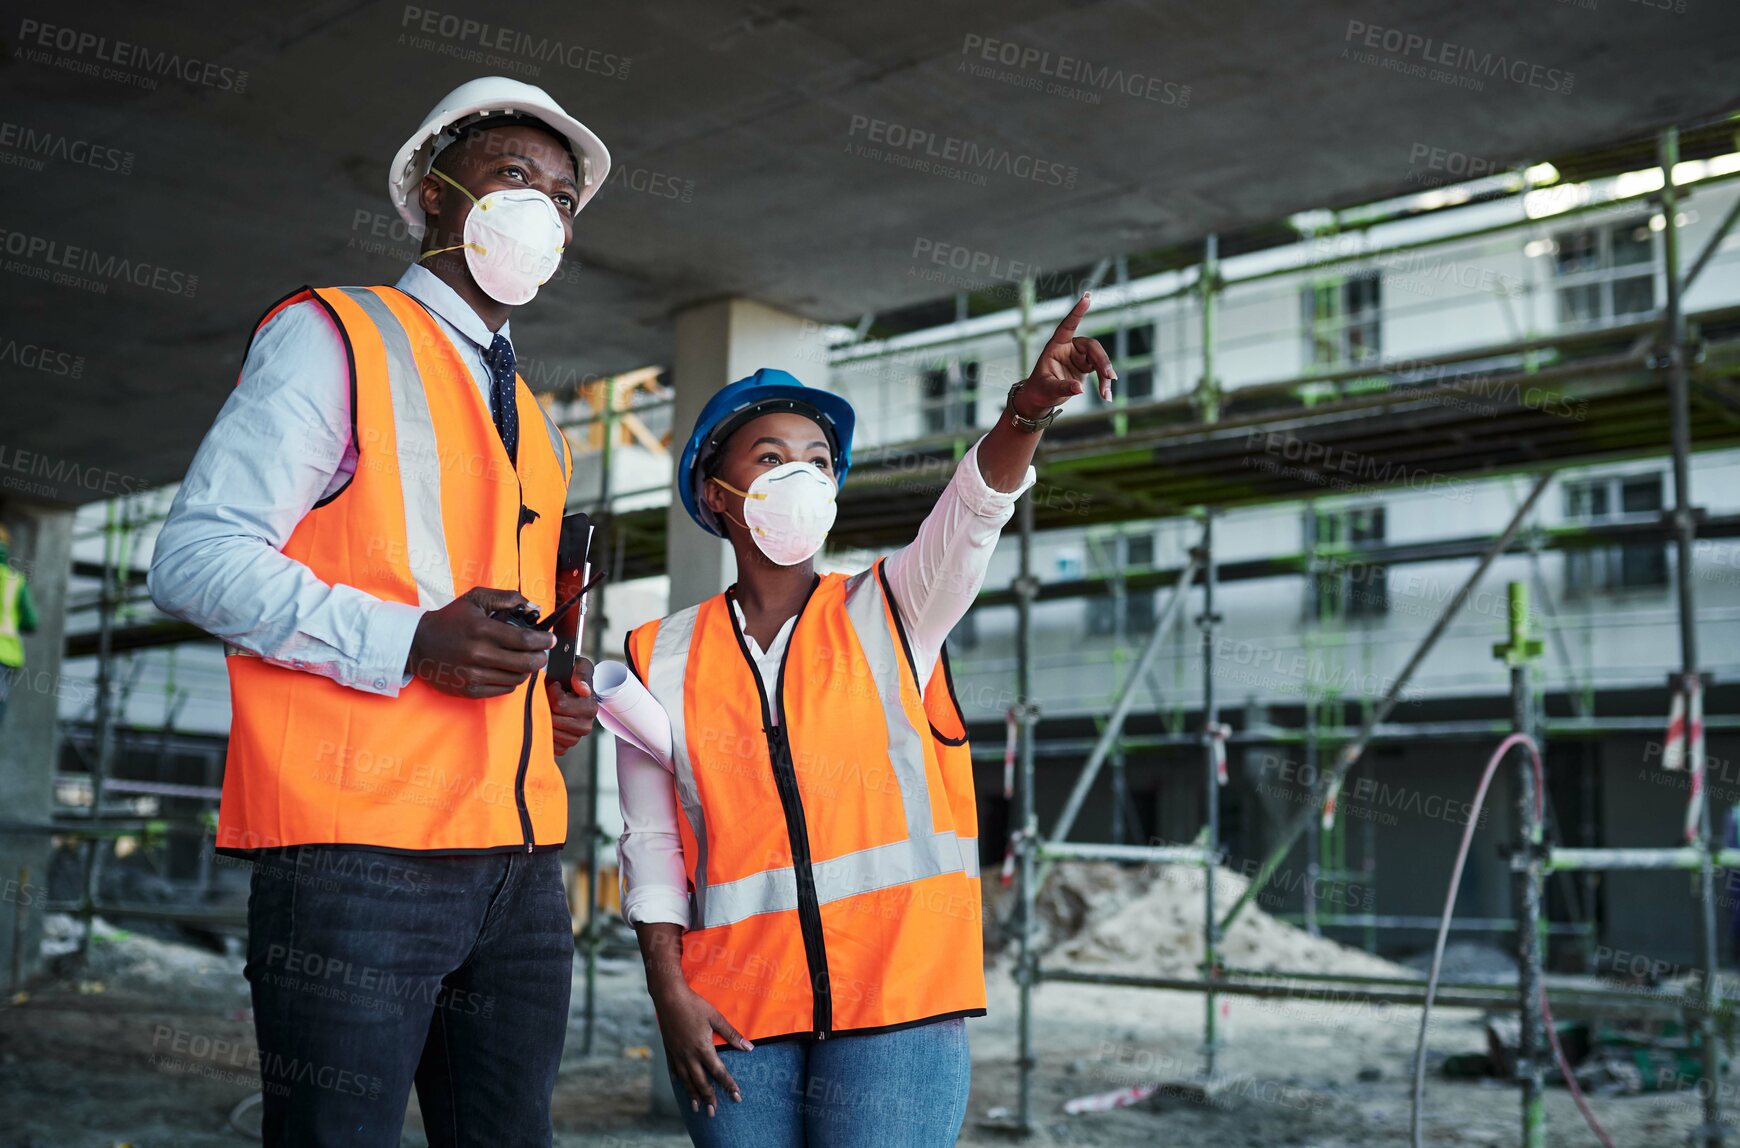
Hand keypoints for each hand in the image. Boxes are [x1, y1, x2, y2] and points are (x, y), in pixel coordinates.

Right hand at [406, 587, 553, 698]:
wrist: (419, 644)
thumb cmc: (450, 620)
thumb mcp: (476, 599)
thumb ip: (507, 598)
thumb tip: (534, 607)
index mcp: (482, 630)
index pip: (525, 640)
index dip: (543, 641)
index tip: (549, 639)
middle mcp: (479, 654)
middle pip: (526, 663)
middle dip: (540, 657)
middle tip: (542, 652)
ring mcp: (474, 674)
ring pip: (517, 678)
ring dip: (526, 669)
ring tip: (523, 659)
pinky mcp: (471, 689)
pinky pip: (504, 689)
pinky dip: (511, 680)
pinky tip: (507, 669)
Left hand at [548, 656, 597, 755]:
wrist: (565, 688)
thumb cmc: (570, 677)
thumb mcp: (578, 665)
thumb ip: (581, 673)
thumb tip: (583, 690)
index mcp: (590, 706)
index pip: (560, 705)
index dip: (552, 693)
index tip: (554, 686)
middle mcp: (586, 724)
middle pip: (554, 720)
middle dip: (547, 708)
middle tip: (548, 699)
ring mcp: (576, 737)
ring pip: (553, 734)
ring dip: (546, 721)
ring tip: (548, 710)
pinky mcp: (566, 746)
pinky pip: (553, 746)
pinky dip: (547, 736)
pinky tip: (548, 724)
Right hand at [652, 980, 752, 1117]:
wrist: (669, 997)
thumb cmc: (694, 1005)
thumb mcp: (716, 1018)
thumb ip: (732, 1035)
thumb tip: (749, 1048)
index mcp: (703, 1048)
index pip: (719, 1072)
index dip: (728, 1086)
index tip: (736, 1097)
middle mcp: (689, 1055)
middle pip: (701, 1082)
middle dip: (709, 1098)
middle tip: (714, 1113)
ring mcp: (677, 1054)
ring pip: (686, 1080)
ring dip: (692, 1095)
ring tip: (697, 1108)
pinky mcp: (669, 1049)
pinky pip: (674, 1069)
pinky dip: (678, 1080)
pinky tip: (681, 1086)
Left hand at [1018, 292, 1116, 410]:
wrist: (1041, 398)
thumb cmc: (1039, 390)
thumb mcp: (1048, 389)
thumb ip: (1063, 387)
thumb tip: (1080, 389)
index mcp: (1055, 345)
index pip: (1067, 325)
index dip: (1077, 312)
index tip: (1086, 297)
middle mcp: (1069, 347)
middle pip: (1091, 346)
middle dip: (1102, 361)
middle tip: (1109, 377)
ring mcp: (1079, 356)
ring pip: (1099, 359)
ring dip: (1105, 375)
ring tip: (1106, 395)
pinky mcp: (1086, 366)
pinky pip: (1100, 370)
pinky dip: (1104, 382)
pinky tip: (1106, 395)